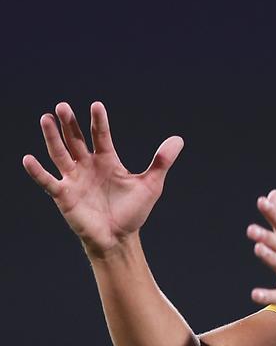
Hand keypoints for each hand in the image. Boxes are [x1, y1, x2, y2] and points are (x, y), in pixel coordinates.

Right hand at [23, 102, 183, 257]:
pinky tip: (28, 159)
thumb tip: (179, 140)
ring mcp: (74, 179)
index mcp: (107, 160)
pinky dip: (37, 172)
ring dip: (52, 137)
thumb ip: (161, 162)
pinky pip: (48, 181)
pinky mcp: (64, 195)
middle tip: (63, 106)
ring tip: (46, 118)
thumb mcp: (150, 186)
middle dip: (70, 124)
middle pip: (76, 139)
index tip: (96, 106)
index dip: (98, 121)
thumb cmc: (133, 213)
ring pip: (60, 154)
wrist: (119, 239)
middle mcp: (87, 166)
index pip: (100, 135)